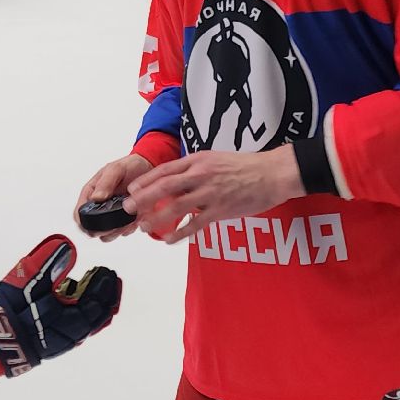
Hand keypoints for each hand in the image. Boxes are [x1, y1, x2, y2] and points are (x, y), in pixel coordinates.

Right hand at [0, 235, 121, 378]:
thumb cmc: (10, 309)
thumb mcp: (28, 279)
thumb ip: (48, 261)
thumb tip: (67, 246)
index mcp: (71, 319)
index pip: (99, 303)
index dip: (106, 286)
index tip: (107, 271)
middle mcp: (71, 335)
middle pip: (98, 317)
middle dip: (105, 297)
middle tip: (109, 279)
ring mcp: (61, 343)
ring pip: (88, 326)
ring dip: (94, 307)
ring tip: (93, 289)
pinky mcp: (51, 346)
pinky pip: (76, 330)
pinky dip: (82, 315)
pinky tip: (74, 303)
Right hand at [76, 153, 150, 241]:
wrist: (147, 167)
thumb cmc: (128, 166)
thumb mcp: (115, 169)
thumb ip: (105, 183)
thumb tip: (95, 198)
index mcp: (91, 193)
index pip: (79, 213)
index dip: (83, 223)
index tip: (93, 226)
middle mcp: (99, 206)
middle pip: (91, 228)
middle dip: (102, 231)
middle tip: (115, 225)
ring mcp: (111, 214)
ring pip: (107, 234)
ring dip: (116, 232)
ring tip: (127, 222)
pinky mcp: (124, 219)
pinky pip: (123, 231)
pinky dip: (128, 229)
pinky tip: (134, 220)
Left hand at [125, 145, 305, 245]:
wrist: (272, 173)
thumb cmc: (244, 167)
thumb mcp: (215, 160)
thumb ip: (194, 170)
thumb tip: (174, 182)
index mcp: (198, 160)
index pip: (165, 170)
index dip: (146, 181)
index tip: (131, 190)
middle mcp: (201, 174)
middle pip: (165, 186)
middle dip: (144, 198)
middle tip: (127, 208)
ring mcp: (211, 192)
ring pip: (177, 206)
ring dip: (157, 217)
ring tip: (144, 226)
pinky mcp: (221, 209)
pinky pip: (196, 223)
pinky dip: (181, 232)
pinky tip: (169, 239)